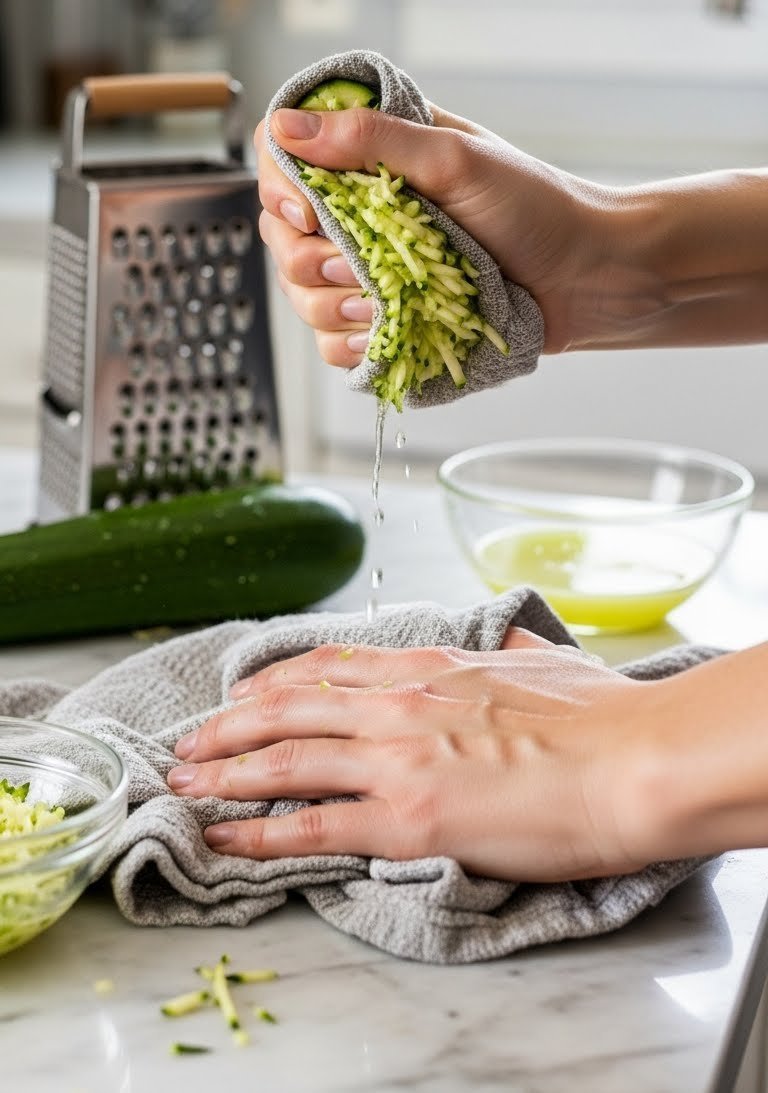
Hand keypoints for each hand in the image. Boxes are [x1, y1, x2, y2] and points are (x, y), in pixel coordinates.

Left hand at [168, 627, 667, 881]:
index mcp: (432, 666)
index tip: (243, 694)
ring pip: (285, 760)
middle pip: (289, 708)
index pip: (329, 667)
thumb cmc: (602, 717)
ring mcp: (397, 757)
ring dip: (225, 773)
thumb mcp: (544, 659)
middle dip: (229, 727)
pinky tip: (227, 838)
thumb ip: (510, 650)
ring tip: (184, 785)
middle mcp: (400, 703)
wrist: (632, 760)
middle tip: (188, 744)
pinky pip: (313, 826)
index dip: (275, 682)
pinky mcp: (407, 817)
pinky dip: (260, 834)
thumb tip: (511, 640)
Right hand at [256, 104, 636, 362]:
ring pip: (301, 291)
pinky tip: (385, 335)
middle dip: (308, 258)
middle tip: (359, 267)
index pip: (283, 154)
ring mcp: (374, 267)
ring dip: (330, 305)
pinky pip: (333, 341)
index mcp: (374, 155)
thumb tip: (287, 128)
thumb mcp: (456, 161)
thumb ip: (372, 141)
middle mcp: (364, 209)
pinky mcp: (389, 318)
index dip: (277, 184)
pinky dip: (349, 344)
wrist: (592, 278)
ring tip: (383, 306)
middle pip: (282, 231)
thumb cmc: (538, 208)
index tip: (308, 211)